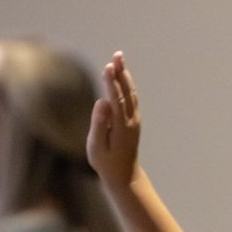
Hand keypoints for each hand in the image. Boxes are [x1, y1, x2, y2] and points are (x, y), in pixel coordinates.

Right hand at [87, 51, 141, 190]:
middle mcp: (131, 120)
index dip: (112, 83)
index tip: (108, 67)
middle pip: (127, 92)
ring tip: (118, 59)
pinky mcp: (133, 120)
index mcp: (122, 127)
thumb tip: (103, 103)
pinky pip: (131, 98)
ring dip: (124, 75)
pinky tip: (122, 75)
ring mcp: (134, 120)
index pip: (117, 100)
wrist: (124, 175)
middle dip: (121, 73)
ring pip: (130, 93)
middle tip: (117, 55)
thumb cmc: (106, 163)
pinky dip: (126, 84)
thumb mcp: (98, 148)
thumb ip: (99, 125)